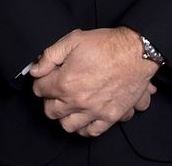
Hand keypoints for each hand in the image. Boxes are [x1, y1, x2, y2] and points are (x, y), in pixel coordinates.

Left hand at [29, 27, 157, 136]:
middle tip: (55, 91)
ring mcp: (94, 111)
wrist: (136, 52)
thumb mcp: (73, 40)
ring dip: (64, 116)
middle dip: (49, 100)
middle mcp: (78, 101)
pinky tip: (84, 117)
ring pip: (68, 125)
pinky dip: (84, 127)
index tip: (45, 78)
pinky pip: (91, 131)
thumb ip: (49, 55)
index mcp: (65, 82)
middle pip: (51, 111)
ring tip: (68, 105)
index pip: (39, 90)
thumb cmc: (106, 45)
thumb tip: (35, 69)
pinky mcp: (110, 116)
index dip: (41, 81)